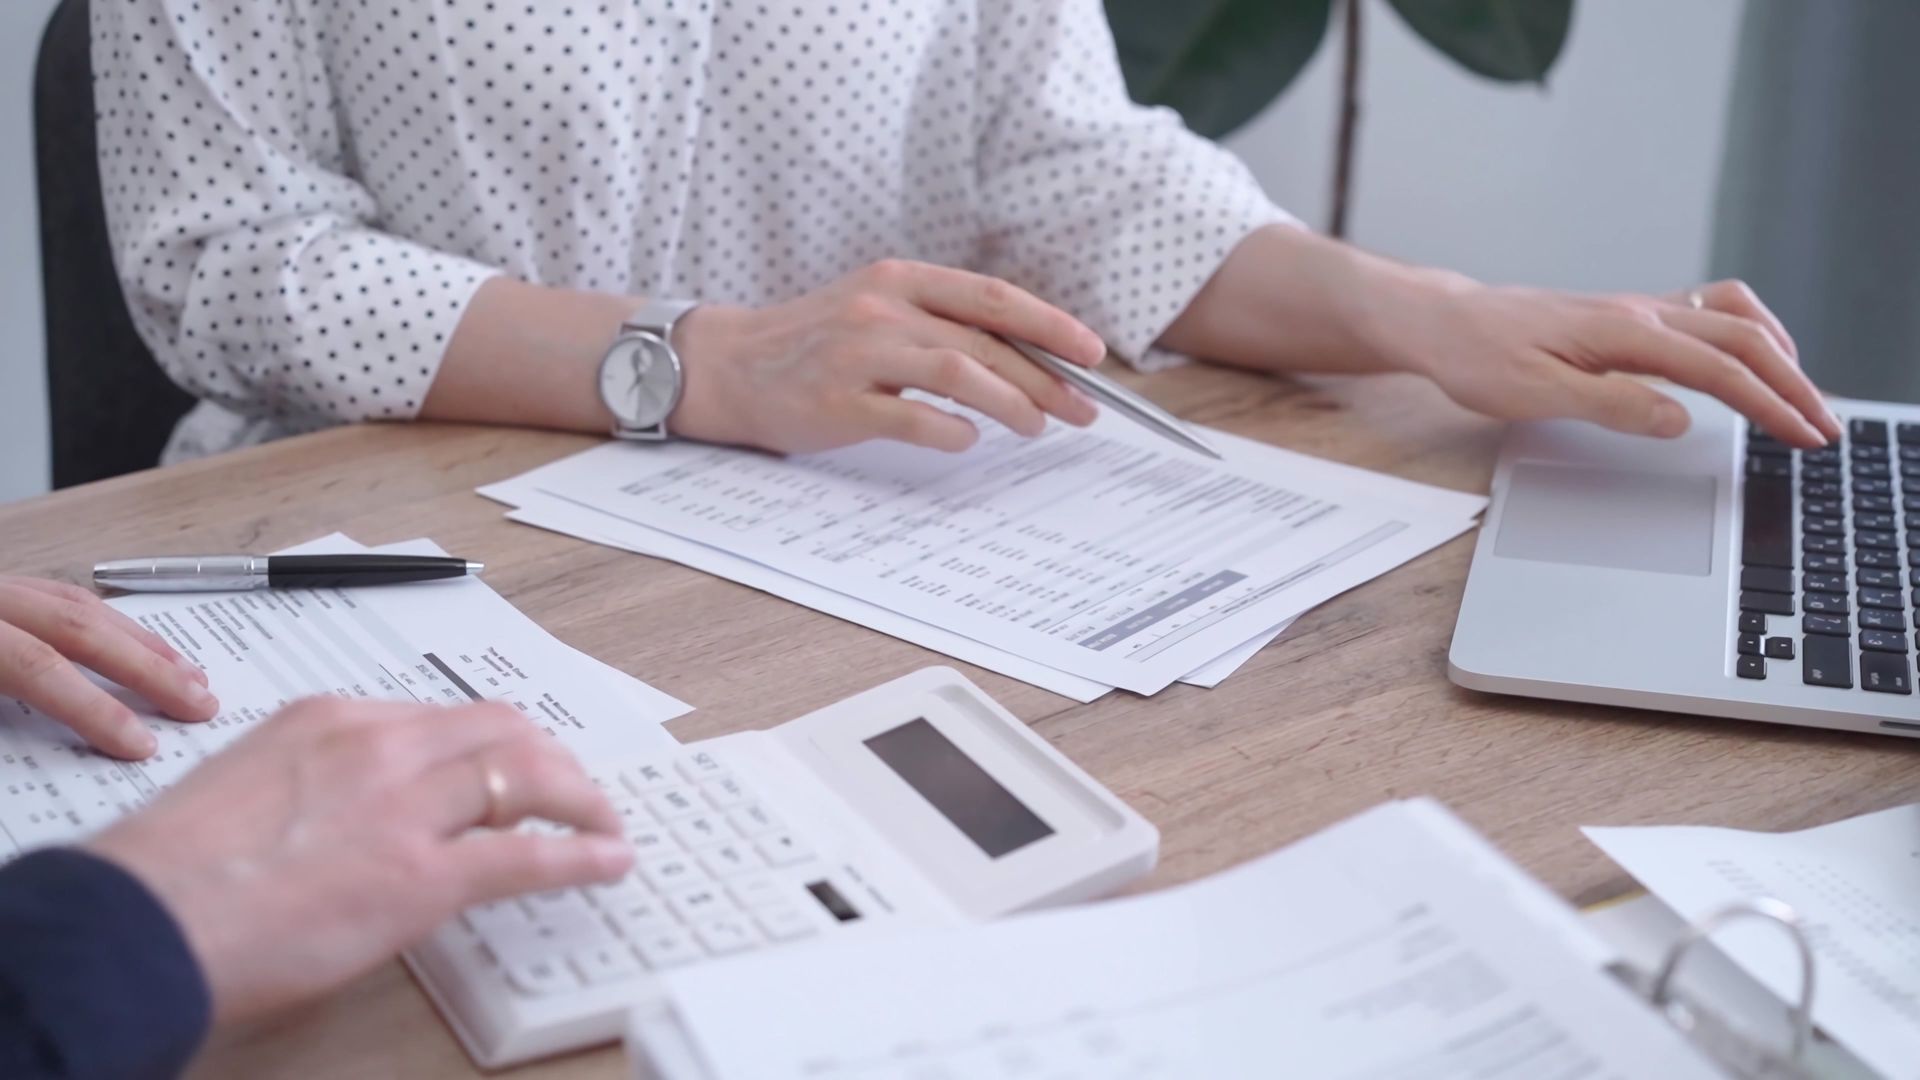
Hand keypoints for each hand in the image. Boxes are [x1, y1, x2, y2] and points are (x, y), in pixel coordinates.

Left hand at [0, 577, 216, 758]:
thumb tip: (36, 770)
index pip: (36, 665)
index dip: (92, 707)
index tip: (138, 744)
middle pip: (78, 627)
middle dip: (146, 669)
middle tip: (197, 704)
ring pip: (80, 604)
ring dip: (140, 642)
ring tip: (185, 674)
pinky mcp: (4, 590)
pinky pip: (64, 595)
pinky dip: (108, 621)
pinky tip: (131, 641)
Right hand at [85, 698, 632, 1022]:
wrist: (137, 924)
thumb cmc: (167, 875)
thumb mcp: (244, 792)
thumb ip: (310, 788)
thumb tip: (344, 821)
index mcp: (328, 720)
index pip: (437, 717)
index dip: (485, 743)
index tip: (504, 761)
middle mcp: (377, 747)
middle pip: (498, 730)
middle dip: (546, 756)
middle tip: (571, 785)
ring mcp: (406, 807)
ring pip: (526, 775)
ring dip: (578, 796)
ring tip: (601, 819)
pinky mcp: (424, 875)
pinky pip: (529, 854)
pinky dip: (581, 853)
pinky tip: (606, 860)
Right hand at [668, 259, 1107, 452]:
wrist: (730, 366)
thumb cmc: (816, 343)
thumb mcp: (878, 310)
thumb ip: (940, 323)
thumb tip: (1024, 357)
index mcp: (900, 280)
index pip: (993, 297)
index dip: (1050, 324)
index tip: (1092, 352)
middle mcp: (883, 309)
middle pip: (985, 341)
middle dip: (1045, 378)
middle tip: (1081, 409)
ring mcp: (858, 353)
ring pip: (959, 373)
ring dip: (1010, 404)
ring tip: (1036, 427)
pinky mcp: (838, 401)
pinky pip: (911, 417)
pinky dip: (950, 431)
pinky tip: (968, 441)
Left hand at [1392, 276, 1841, 447]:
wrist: (1446, 322)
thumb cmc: (1479, 357)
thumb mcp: (1535, 394)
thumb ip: (1611, 405)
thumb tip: (1680, 418)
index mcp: (1622, 332)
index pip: (1717, 368)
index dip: (1768, 403)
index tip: (1803, 435)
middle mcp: (1639, 311)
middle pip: (1741, 339)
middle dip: (1791, 383)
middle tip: (1823, 427)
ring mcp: (1636, 308)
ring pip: (1730, 317)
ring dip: (1776, 351)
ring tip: (1801, 392)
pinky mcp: (1627, 315)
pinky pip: (1705, 310)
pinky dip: (1745, 331)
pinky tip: (1751, 354)